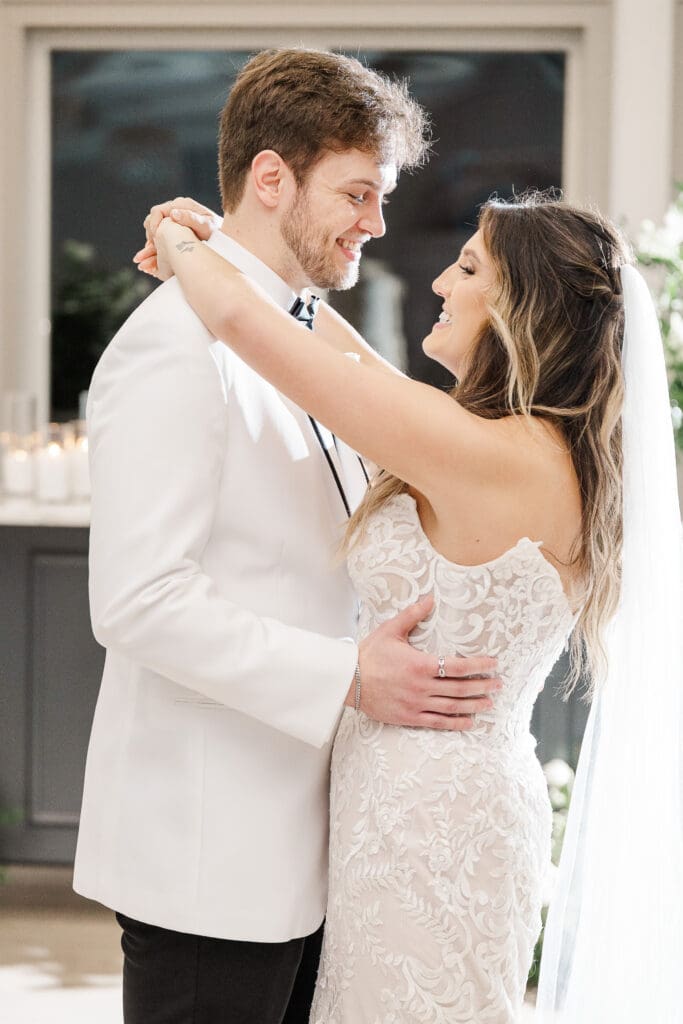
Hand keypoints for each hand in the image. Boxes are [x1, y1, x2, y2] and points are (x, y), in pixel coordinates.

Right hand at [133, 196, 219, 277]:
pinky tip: (150, 264)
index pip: (158, 211)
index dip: (154, 224)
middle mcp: (175, 211)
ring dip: (150, 246)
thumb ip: (191, 218)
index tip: (155, 237)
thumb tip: (173, 213)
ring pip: (154, 232)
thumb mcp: (207, 226)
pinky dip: (154, 251)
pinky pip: (159, 241)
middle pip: (152, 220)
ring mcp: (173, 222)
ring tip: (146, 259)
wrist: (225, 241)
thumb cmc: (218, 232)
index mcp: (181, 205)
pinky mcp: (173, 234)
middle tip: (152, 249)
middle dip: (150, 235)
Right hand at [350, 596, 500, 729]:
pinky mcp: (409, 717)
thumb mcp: (391, 630)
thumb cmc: (369, 654)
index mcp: (420, 664)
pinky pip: (438, 722)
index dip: (479, 666)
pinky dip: (455, 722)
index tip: (493, 664)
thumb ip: (413, 615)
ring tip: (489, 702)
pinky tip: (469, 722)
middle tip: (499, 684)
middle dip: (482, 685)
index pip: (458, 666)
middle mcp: (422, 687)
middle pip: (460, 688)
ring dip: (474, 704)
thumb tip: (431, 598)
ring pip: (452, 706)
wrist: (348, 680)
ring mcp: (416, 704)